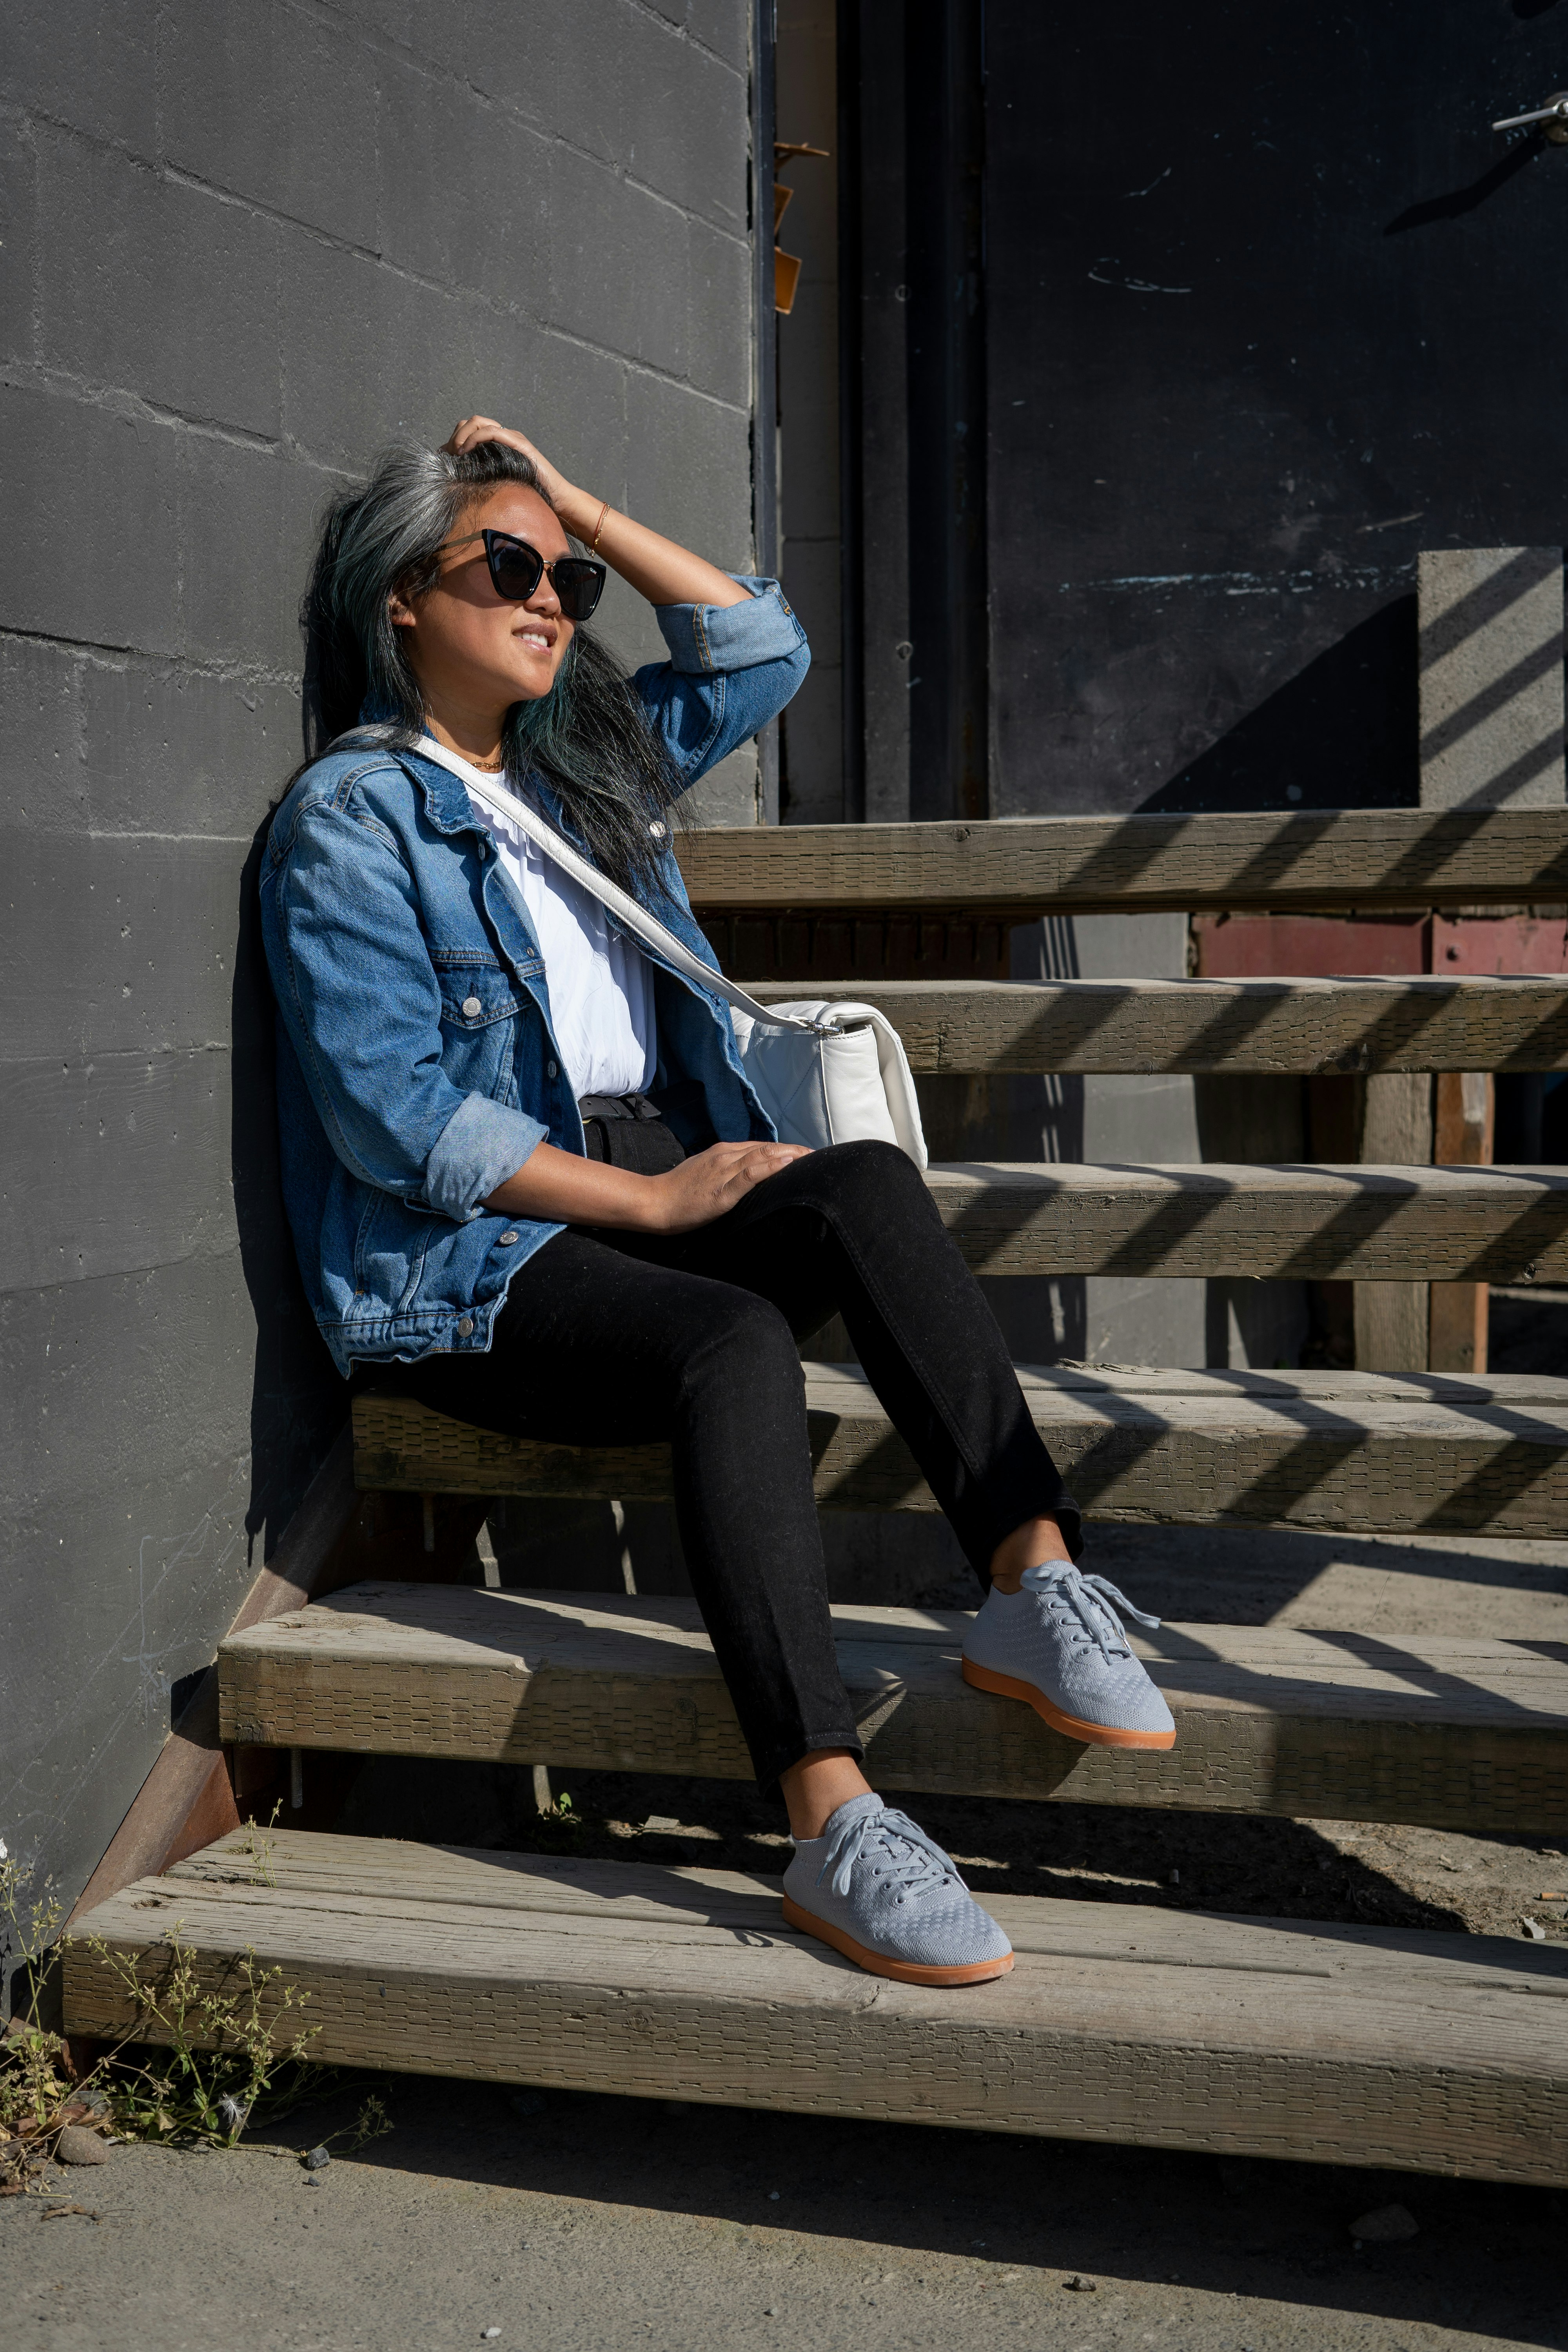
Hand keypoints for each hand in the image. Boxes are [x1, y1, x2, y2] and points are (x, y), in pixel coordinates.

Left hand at [444, 416, 573, 510]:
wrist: (556, 501)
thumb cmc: (530, 498)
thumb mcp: (497, 487)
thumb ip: (481, 479)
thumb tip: (455, 483)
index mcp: (497, 446)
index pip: (468, 431)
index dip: (453, 441)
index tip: (444, 459)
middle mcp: (504, 437)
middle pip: (470, 423)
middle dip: (455, 436)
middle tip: (450, 457)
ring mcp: (512, 438)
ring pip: (478, 423)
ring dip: (461, 435)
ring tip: (456, 453)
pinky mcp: (519, 443)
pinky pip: (492, 431)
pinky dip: (475, 438)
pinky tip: (466, 452)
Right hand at [481, 1137, 808, 1232]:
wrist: (652, 1203)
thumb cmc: (677, 1195)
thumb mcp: (705, 1177)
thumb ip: (726, 1174)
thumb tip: (748, 1177)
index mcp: (722, 1154)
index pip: (762, 1149)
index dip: (787, 1151)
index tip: (808, 1155)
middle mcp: (725, 1157)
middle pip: (768, 1150)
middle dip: (795, 1152)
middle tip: (820, 1156)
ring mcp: (723, 1172)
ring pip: (762, 1158)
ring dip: (789, 1157)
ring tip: (812, 1159)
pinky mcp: (721, 1190)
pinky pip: (749, 1175)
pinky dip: (770, 1169)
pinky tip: (786, 1167)